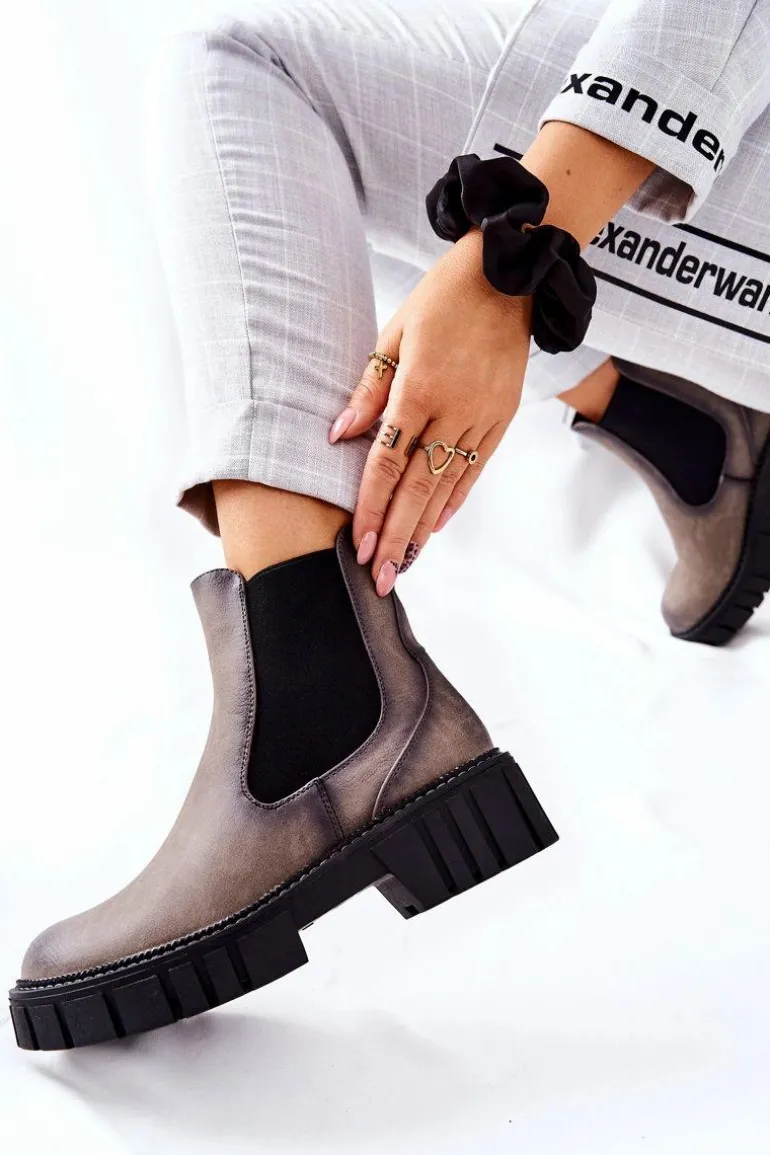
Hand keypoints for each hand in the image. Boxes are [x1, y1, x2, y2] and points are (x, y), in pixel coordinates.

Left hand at [328, 227, 531, 593]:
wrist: (509, 274)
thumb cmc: (443, 298)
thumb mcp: (394, 332)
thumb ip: (369, 389)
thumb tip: (339, 435)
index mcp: (421, 388)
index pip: (388, 463)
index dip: (371, 508)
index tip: (360, 545)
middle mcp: (455, 410)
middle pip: (418, 488)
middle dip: (396, 537)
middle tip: (379, 579)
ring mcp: (484, 417)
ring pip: (448, 487)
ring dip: (423, 531)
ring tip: (405, 566)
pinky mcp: (504, 418)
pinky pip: (476, 469)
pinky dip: (455, 501)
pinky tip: (436, 527)